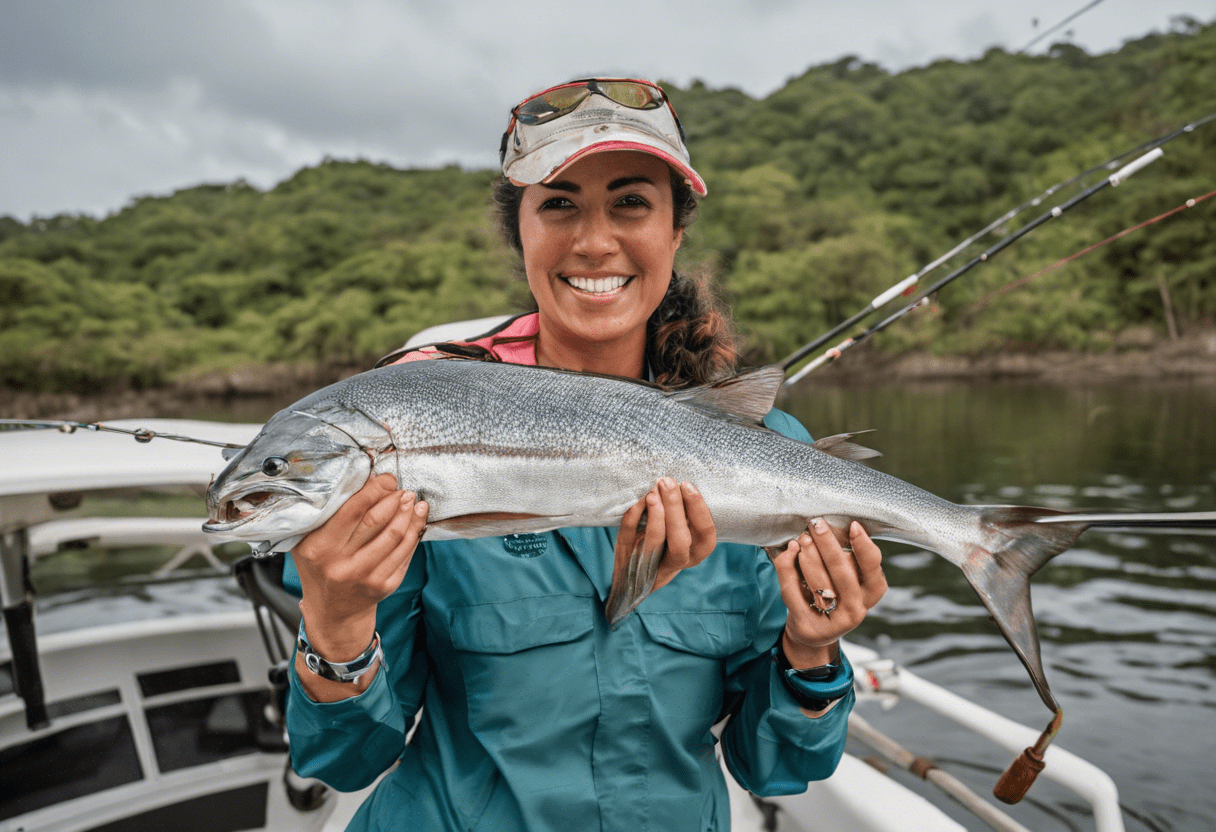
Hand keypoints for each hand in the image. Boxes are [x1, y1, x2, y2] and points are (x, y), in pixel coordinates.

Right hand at [292, 473, 427, 662]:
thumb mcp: (308, 541)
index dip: (374, 489)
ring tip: (413, 500)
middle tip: (403, 488)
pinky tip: (417, 518)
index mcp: (319, 548)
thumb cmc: (320, 566)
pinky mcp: (385, 585)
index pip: (352, 510)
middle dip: (394, 499)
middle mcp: (342, 564)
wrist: (332, 610)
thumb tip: (360, 480)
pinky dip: (415, 532)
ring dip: (409, 514)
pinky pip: (405, 552)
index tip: (386, 478)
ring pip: (396, 536)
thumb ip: (325, 515)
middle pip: (377, 521)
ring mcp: (365, 577)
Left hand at [615, 477, 716, 594]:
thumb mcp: (681, 532)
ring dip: (655, 514)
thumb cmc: (666, 544)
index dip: (698, 509)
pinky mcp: (628, 557)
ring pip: (655, 543)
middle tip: (668, 483)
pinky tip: (638, 499)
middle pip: (680, 541)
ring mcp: (650, 562)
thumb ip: (684, 514)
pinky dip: (633, 515)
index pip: (705, 534)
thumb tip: (679, 484)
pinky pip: (629, 535)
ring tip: (653, 492)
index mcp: (695, 552)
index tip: (687, 485)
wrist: (633, 576)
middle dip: (675, 509)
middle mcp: (676, 562)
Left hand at [771, 518, 886, 668]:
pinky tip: (789, 552)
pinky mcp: (808, 624)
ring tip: (802, 538)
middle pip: (842, 573)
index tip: (853, 526)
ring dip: (808, 555)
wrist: (813, 631)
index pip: (872, 569)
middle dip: (828, 544)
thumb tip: (827, 528)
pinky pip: (793, 592)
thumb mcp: (844, 578)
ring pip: (819, 582)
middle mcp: (856, 609)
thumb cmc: (832, 594)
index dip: (864, 547)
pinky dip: (787, 568)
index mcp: (869, 594)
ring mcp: (832, 620)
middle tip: (816, 524)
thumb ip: (844, 557)